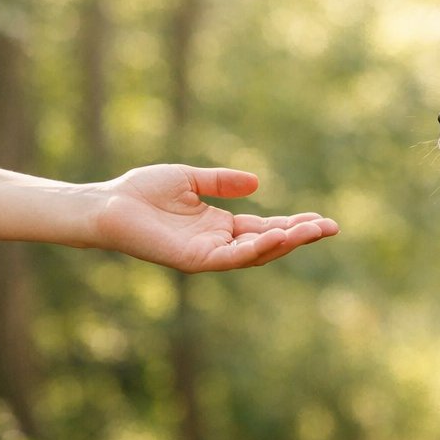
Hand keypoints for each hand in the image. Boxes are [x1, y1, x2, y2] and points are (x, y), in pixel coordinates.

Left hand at [91, 165, 338, 271]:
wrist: (109, 204)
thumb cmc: (142, 191)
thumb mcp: (190, 179)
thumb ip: (222, 182)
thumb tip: (257, 182)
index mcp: (219, 226)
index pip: (265, 227)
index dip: (294, 223)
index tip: (322, 218)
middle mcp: (217, 244)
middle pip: (268, 243)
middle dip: (300, 236)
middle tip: (331, 227)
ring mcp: (207, 255)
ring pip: (255, 254)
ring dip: (284, 243)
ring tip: (311, 231)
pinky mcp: (192, 261)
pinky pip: (229, 259)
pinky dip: (253, 249)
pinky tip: (274, 238)